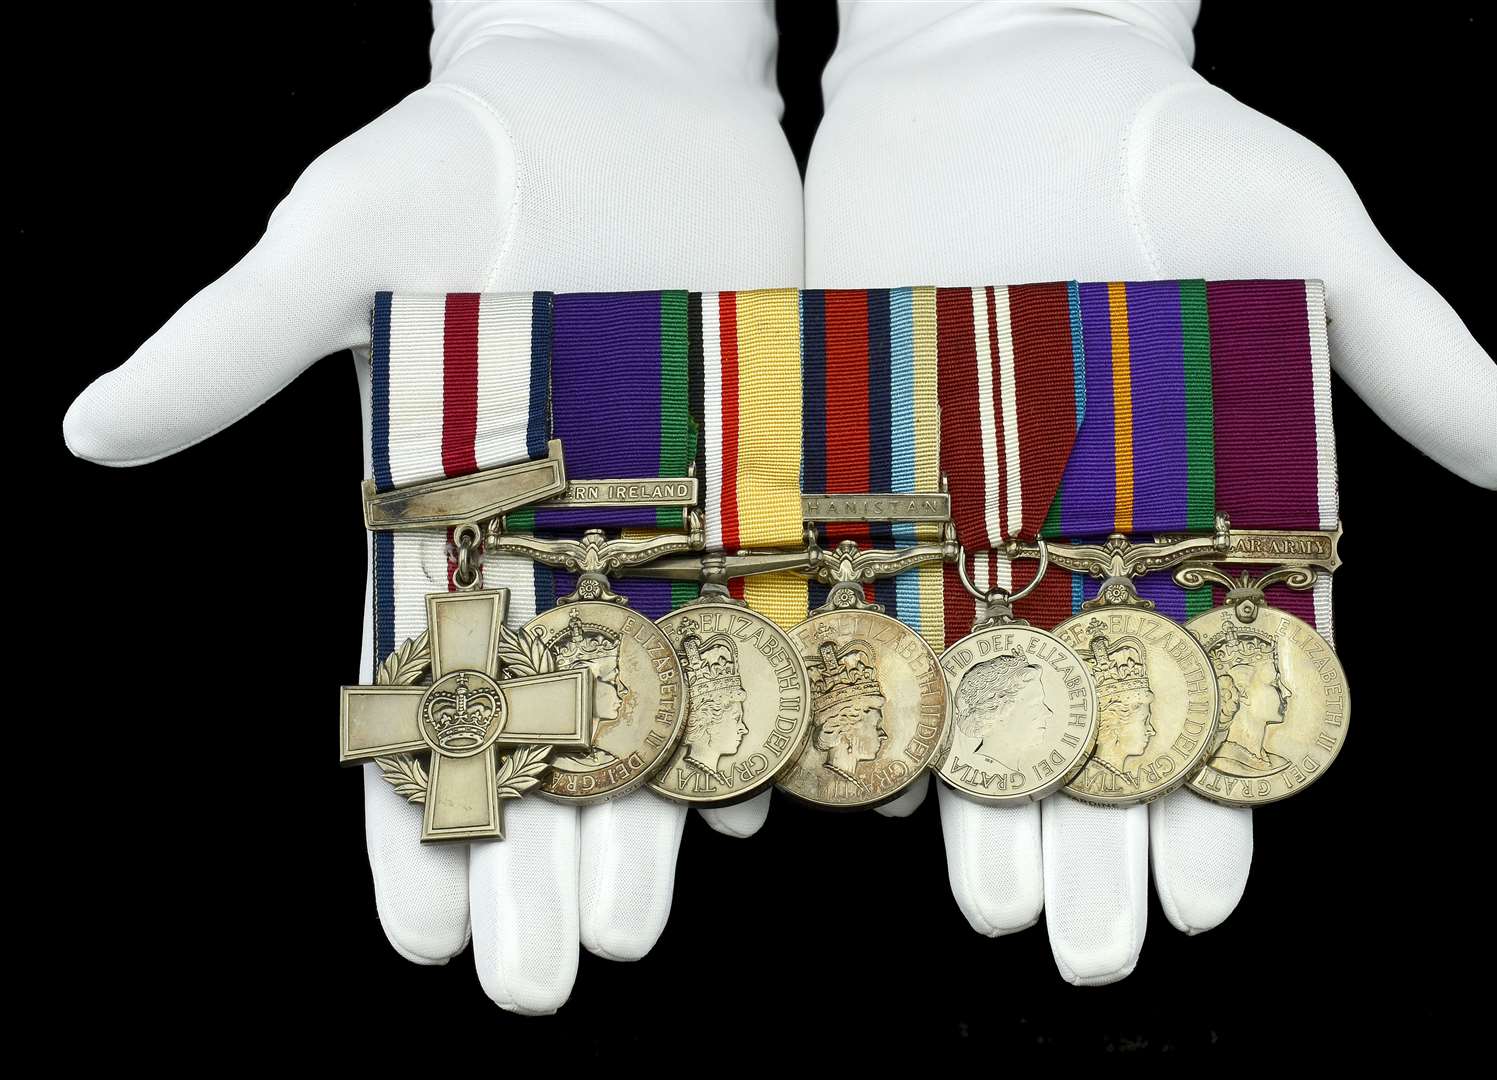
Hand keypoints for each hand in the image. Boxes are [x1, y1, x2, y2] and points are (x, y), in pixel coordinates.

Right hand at [61, 0, 801, 1012]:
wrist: (625, 93)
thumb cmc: (470, 153)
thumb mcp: (342, 240)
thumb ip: (235, 346)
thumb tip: (88, 431)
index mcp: (440, 518)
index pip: (412, 697)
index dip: (404, 818)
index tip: (407, 939)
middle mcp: (554, 547)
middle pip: (540, 734)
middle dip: (535, 863)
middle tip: (534, 989)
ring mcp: (664, 526)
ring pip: (660, 701)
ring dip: (653, 823)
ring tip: (634, 936)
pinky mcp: (763, 484)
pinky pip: (772, 620)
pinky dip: (775, 707)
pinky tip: (776, 803)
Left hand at [804, 0, 1496, 982]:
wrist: (1000, 76)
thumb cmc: (1169, 148)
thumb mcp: (1303, 229)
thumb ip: (1402, 344)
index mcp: (1193, 516)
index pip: (1212, 690)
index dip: (1214, 798)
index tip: (1205, 901)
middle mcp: (1076, 545)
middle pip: (1086, 722)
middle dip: (1087, 842)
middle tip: (1084, 954)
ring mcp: (959, 522)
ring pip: (965, 693)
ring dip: (969, 805)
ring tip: (986, 913)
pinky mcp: (857, 479)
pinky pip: (844, 612)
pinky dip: (838, 694)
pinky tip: (845, 791)